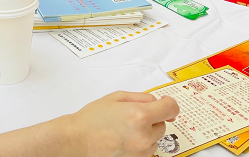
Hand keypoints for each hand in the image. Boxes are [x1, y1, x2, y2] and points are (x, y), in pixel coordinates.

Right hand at [64, 91, 178, 156]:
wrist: (78, 140)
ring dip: (147, 131)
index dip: (169, 103)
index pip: (170, 108)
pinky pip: (148, 149)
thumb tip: (157, 101)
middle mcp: (144, 135)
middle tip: (132, 115)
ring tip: (125, 128)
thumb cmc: (92, 119)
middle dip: (152, 118)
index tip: (166, 103)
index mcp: (140, 115)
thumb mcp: (117, 97)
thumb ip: (141, 97)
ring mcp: (142, 151)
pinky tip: (125, 138)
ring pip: (156, 138)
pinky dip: (141, 143)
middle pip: (163, 123)